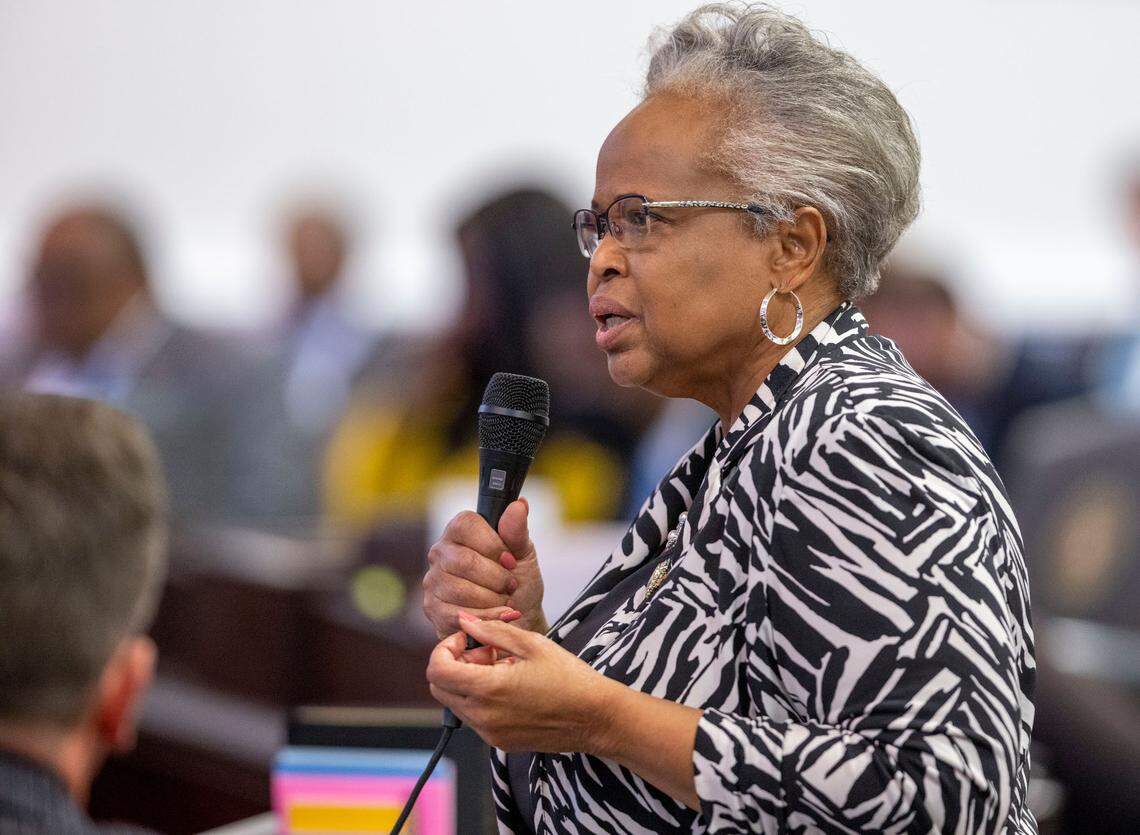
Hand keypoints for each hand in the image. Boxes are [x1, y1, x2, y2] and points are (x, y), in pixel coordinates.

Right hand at [422, 499, 546, 637]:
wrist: (519, 617)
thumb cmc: (518, 581)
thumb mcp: (524, 554)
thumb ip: (517, 531)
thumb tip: (519, 505)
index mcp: (459, 531)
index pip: (466, 525)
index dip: (492, 545)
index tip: (510, 560)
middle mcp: (440, 552)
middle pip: (465, 561)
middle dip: (497, 578)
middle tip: (512, 585)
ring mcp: (433, 581)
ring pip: (461, 590)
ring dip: (493, 600)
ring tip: (505, 600)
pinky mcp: (433, 609)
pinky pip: (457, 614)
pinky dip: (486, 617)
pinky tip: (498, 615)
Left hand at [426, 613, 616, 753]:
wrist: (596, 717)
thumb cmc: (569, 678)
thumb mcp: (531, 644)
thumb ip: (491, 631)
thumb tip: (465, 621)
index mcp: (488, 689)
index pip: (436, 670)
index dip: (444, 649)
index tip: (468, 639)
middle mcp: (483, 716)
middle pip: (439, 688)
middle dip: (454, 663)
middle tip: (485, 651)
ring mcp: (490, 733)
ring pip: (455, 703)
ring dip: (467, 681)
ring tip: (502, 667)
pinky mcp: (500, 742)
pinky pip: (474, 718)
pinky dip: (480, 698)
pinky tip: (510, 686)